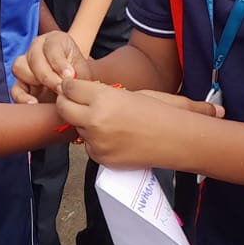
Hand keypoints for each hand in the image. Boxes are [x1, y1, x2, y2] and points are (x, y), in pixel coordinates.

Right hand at [11, 32, 90, 100]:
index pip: (52, 47)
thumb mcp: (83, 70)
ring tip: (51, 93)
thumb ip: (79, 74)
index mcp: (54, 40)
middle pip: (34, 57)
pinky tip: (34, 103)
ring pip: (20, 67)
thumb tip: (70, 81)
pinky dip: (22, 97)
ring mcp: (25, 64)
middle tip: (61, 88)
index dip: (59, 62)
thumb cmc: (77, 73)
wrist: (72, 84)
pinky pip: (15, 88)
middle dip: (48, 75)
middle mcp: (36, 48)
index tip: (70, 76)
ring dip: (35, 81)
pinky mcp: (20, 83)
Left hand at [54, 80, 220, 169]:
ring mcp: (97, 142)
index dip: (70, 86)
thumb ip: (102, 93)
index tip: (72, 86)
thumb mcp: (131, 92)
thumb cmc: (161, 112)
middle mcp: (96, 120)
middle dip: (67, 102)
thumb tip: (79, 92)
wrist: (179, 140)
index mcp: (104, 98)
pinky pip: (89, 146)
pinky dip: (96, 141)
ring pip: (77, 128)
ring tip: (108, 120)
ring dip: (85, 123)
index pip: (70, 88)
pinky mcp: (102, 158)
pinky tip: (115, 137)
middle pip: (64, 108)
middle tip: (75, 100)